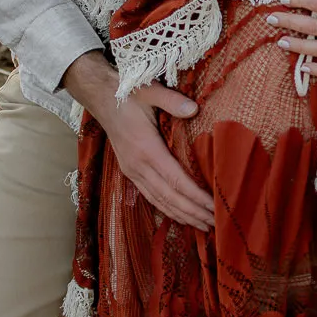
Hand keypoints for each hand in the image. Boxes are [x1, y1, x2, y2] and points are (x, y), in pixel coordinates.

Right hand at [63, 50, 213, 231]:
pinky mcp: (130, 171)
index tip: (214, 206)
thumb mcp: (150, 91)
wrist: (100, 97)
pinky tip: (180, 215)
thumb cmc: (128, 93)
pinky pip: (150, 196)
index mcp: (146, 149)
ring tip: (203, 225)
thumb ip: (172, 100)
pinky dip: (167, 209)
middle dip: (193, 213)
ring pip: (159, 201)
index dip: (196, 197)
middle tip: (216, 224)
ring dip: (181, 215)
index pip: (176, 180)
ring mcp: (132, 170)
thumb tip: (194, 109)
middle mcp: (138, 166)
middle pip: (169, 198)